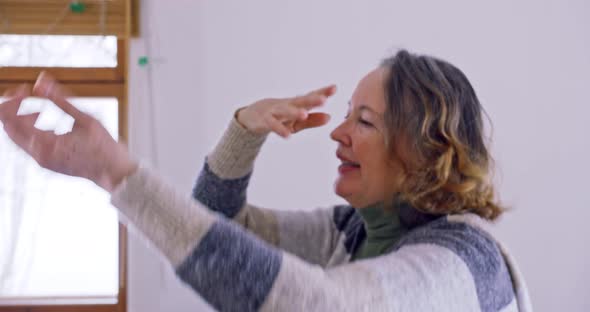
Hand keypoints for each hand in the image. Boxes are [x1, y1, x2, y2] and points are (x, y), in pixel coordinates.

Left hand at [0, 72, 136, 192]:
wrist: (113, 172)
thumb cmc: (103, 146)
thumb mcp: (84, 119)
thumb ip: (60, 100)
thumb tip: (41, 79)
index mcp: (44, 143)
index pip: (12, 117)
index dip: (14, 99)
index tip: (26, 88)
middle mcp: (38, 154)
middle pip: (9, 127)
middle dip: (13, 107)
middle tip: (25, 92)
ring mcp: (41, 160)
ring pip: (16, 136)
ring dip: (19, 117)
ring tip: (34, 105)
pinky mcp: (46, 162)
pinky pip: (27, 143)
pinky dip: (28, 128)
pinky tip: (40, 119)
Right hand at [236, 85, 335, 137]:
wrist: (252, 116)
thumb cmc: (279, 117)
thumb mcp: (297, 121)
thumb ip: (312, 120)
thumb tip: (329, 117)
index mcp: (296, 104)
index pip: (310, 96)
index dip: (322, 92)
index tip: (334, 88)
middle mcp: (287, 105)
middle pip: (300, 101)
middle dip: (311, 100)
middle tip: (323, 100)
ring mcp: (275, 112)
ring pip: (285, 111)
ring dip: (294, 112)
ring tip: (304, 114)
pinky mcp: (264, 121)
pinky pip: (272, 125)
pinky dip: (280, 129)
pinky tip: (287, 135)